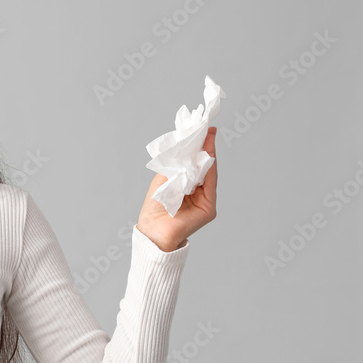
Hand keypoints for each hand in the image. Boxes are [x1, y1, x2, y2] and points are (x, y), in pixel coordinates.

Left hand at [136, 126, 217, 251]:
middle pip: (204, 167)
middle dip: (205, 147)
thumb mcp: (163, 181)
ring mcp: (205, 201)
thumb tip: (184, 148)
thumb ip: (174, 167)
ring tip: (207, 137)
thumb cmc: (155, 210)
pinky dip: (208, 169)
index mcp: (186, 187)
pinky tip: (207, 156)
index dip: (198, 148)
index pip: (194, 165)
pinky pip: (209, 185)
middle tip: (207, 129)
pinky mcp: (208, 209)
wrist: (153, 232)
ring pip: (209, 174)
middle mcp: (198, 193)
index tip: (201, 130)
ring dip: (208, 155)